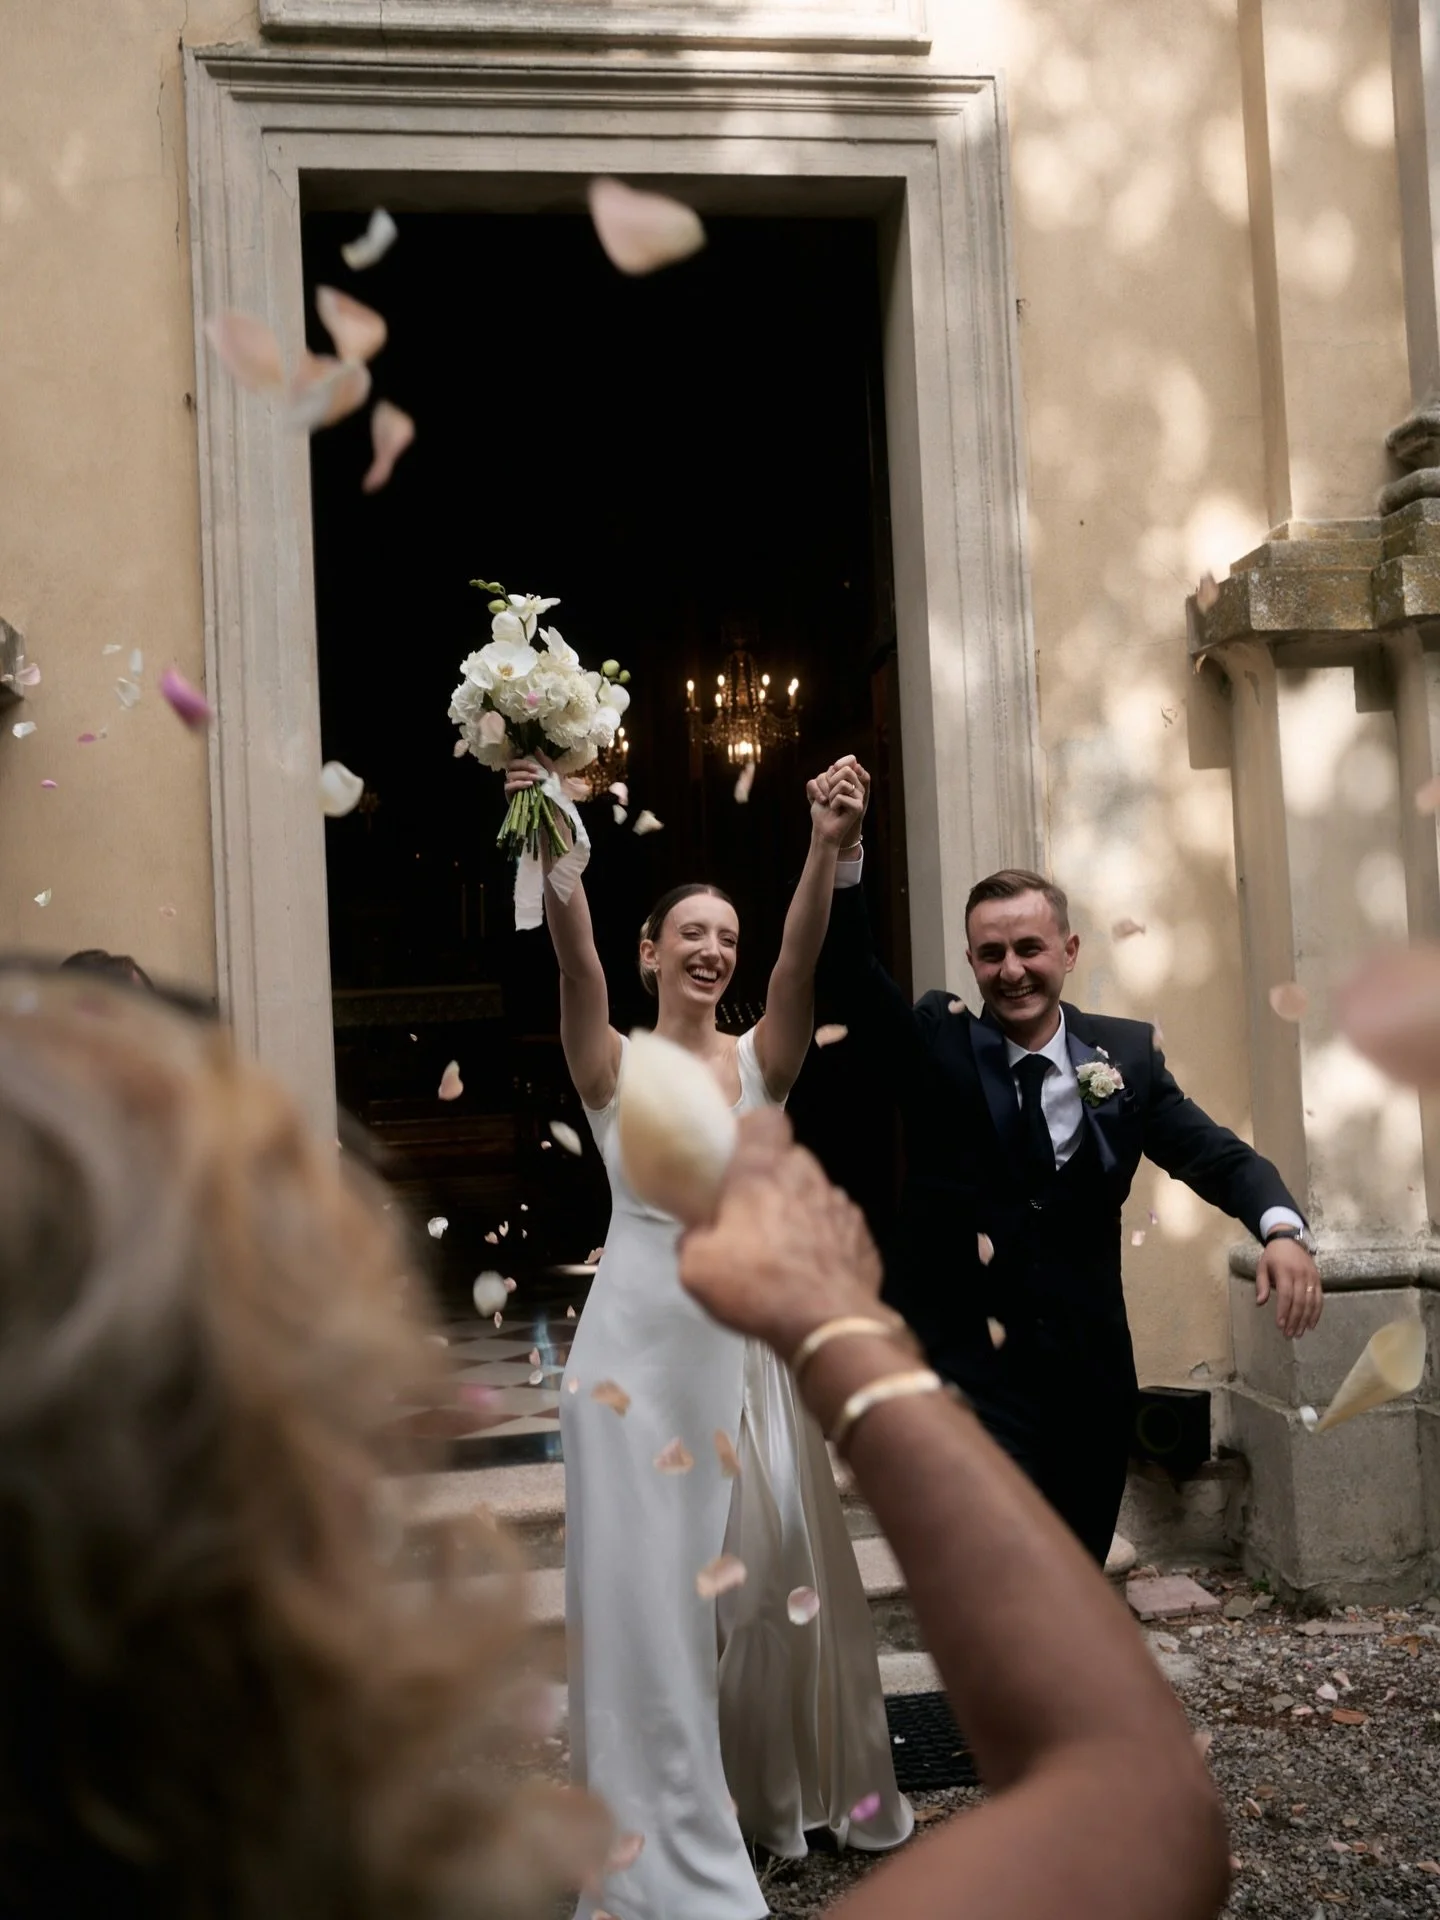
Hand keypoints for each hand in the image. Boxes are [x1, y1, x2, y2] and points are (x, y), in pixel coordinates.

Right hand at [503, 753, 553, 798]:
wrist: (556, 809)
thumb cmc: (555, 791)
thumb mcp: (553, 774)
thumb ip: (545, 761)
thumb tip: (537, 748)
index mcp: (525, 770)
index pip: (517, 759)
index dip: (520, 756)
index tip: (531, 758)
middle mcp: (517, 777)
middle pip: (511, 765)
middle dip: (523, 765)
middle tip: (535, 769)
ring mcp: (513, 787)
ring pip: (510, 775)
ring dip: (523, 775)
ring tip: (535, 779)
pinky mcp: (510, 797)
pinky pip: (508, 787)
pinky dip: (518, 784)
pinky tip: (528, 784)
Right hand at [679, 1109, 899, 1358]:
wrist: (827, 1326)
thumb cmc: (757, 1286)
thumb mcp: (696, 1268)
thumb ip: (691, 1239)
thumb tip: (696, 1234)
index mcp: (763, 1171)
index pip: (766, 1120)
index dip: (753, 1132)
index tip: (738, 1156)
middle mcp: (808, 1176)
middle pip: (791, 1160)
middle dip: (773, 1179)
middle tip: (752, 1213)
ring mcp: (842, 1206)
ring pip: (816, 1194)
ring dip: (800, 1211)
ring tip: (784, 1249)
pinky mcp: (864, 1238)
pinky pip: (838, 1228)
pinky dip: (825, 1241)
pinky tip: (812, 1271)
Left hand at [807, 756, 871, 851]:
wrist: (823, 829)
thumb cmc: (821, 809)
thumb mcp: (820, 788)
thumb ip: (827, 775)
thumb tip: (835, 767)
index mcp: (850, 780)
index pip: (851, 760)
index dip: (839, 764)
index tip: (831, 773)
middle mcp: (857, 787)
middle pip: (846, 770)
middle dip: (830, 782)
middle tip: (828, 795)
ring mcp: (859, 797)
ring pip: (842, 784)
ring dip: (831, 795)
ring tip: (831, 803)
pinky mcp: (858, 807)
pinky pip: (841, 797)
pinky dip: (833, 804)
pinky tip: (836, 810)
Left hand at [1255, 1237, 1322, 1337]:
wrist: (1291, 1240)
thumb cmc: (1273, 1256)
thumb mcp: (1262, 1266)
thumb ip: (1262, 1284)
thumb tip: (1260, 1303)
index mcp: (1285, 1271)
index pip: (1286, 1295)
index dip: (1283, 1311)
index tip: (1280, 1325)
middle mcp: (1300, 1275)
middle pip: (1299, 1302)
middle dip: (1294, 1320)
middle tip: (1289, 1334)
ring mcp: (1311, 1277)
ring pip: (1311, 1302)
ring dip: (1305, 1320)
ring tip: (1299, 1333)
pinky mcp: (1318, 1279)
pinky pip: (1319, 1299)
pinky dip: (1316, 1313)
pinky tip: (1311, 1324)